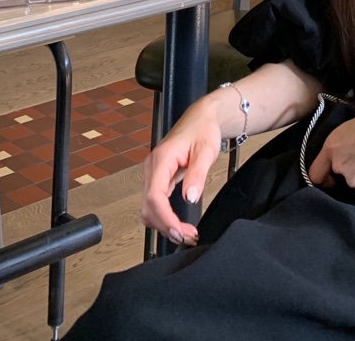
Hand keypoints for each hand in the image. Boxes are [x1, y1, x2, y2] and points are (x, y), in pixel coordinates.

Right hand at [140, 101, 222, 246]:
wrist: (202, 118)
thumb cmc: (203, 129)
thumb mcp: (206, 151)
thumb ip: (197, 175)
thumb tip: (190, 198)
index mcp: (162, 159)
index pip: (155, 195)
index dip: (165, 218)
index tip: (180, 232)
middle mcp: (153, 166)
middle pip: (149, 206)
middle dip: (166, 225)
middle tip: (188, 237)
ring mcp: (154, 172)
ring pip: (149, 207)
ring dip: (164, 224)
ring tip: (185, 233)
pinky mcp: (158, 177)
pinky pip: (155, 202)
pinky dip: (164, 216)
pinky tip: (178, 223)